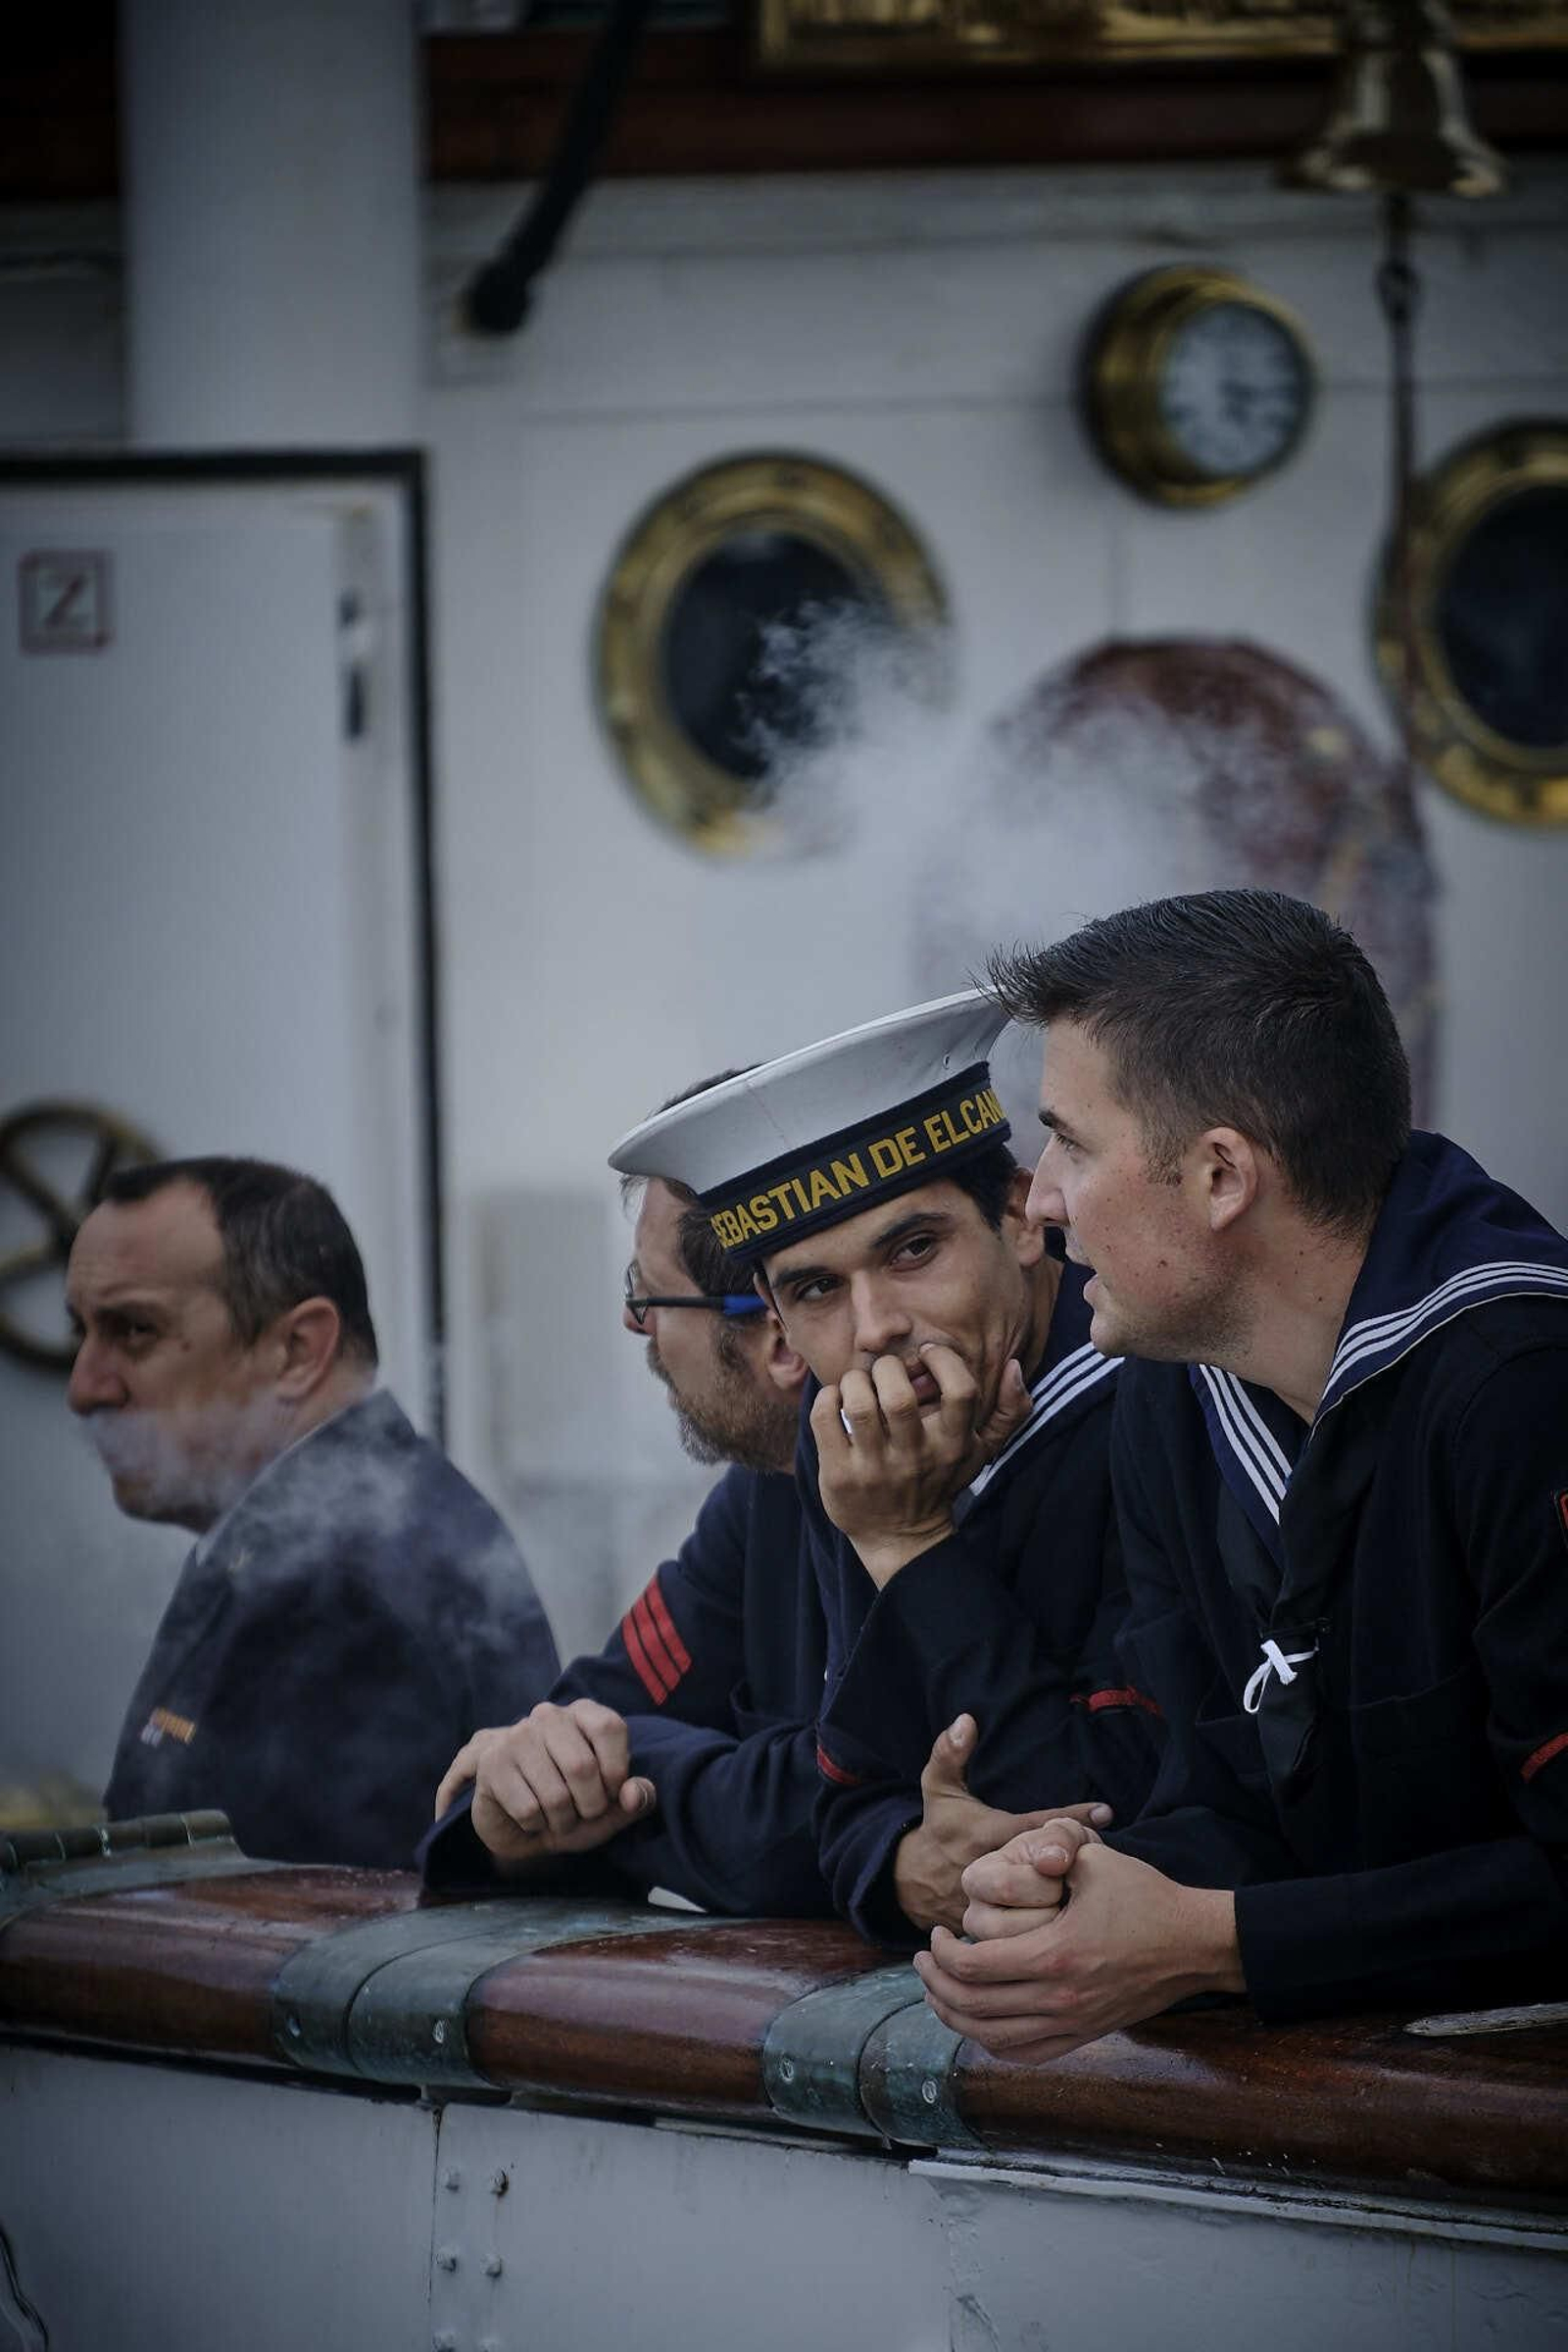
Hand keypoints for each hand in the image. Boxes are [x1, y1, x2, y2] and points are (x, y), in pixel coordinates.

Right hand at [434, 1699, 656, 1868]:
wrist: (521, 1825)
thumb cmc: (574, 1807)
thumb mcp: (613, 1807)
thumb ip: (637, 1797)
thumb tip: (633, 1795)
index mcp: (583, 1713)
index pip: (610, 1728)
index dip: (616, 1771)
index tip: (610, 1792)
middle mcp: (548, 1715)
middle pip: (582, 1767)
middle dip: (590, 1806)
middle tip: (582, 1813)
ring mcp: (517, 1737)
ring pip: (555, 1795)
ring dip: (562, 1822)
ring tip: (555, 1816)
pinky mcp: (493, 1763)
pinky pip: (529, 1810)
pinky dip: (536, 1825)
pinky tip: (531, 1817)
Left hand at [812, 1345, 1032, 1586]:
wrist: (900, 1539)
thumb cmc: (940, 1481)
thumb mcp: (981, 1452)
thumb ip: (1008, 1412)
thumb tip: (1013, 1365)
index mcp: (952, 1446)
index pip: (960, 1391)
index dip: (943, 1361)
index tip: (927, 1356)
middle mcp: (915, 1458)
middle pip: (898, 1395)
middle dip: (887, 1368)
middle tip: (883, 1371)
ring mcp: (875, 1468)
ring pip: (860, 1404)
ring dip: (854, 1382)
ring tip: (858, 1385)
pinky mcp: (840, 1475)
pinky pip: (826, 1420)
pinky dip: (827, 1398)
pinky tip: (837, 1399)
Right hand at [892, 1714, 1112, 1934]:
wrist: (912, 1881)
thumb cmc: (939, 1828)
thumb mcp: (938, 1787)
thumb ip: (950, 1752)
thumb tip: (967, 1719)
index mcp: (986, 1833)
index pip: (1035, 1825)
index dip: (1072, 1818)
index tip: (1107, 1811)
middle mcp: (992, 1870)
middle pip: (1045, 1872)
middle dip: (1073, 1864)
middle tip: (1098, 1856)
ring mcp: (994, 1906)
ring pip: (1040, 1911)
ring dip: (1068, 1900)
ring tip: (1091, 1887)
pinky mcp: (995, 1933)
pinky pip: (1030, 1937)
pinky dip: (1052, 1929)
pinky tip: (1074, 1922)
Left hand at [914, 1834, 1243, 2062]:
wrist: (1194, 1944)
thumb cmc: (1145, 1896)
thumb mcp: (1094, 1862)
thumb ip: (1047, 1856)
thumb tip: (1011, 1856)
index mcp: (1054, 1954)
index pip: (972, 1966)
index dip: (942, 1952)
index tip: (937, 1931)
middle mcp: (1059, 1999)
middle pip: (973, 2007)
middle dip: (936, 1984)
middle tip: (924, 1960)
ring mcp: (1073, 2023)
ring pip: (993, 2038)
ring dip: (956, 2017)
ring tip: (939, 1991)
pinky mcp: (1085, 2034)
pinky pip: (1027, 2054)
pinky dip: (993, 2042)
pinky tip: (980, 2021)